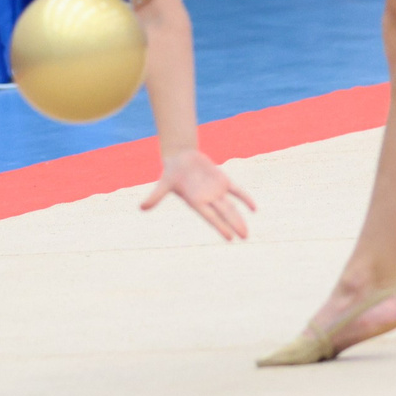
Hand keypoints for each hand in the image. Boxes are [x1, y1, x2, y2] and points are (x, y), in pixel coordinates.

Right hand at [142, 148, 256, 240]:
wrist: (181, 158)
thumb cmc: (171, 172)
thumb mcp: (163, 184)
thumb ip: (155, 196)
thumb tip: (141, 208)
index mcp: (196, 201)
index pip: (211, 216)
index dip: (220, 226)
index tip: (229, 237)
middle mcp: (208, 199)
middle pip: (224, 213)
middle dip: (234, 225)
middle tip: (244, 237)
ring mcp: (216, 191)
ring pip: (231, 206)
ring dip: (239, 218)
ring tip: (246, 233)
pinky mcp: (223, 181)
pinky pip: (236, 191)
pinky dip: (244, 198)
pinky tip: (253, 208)